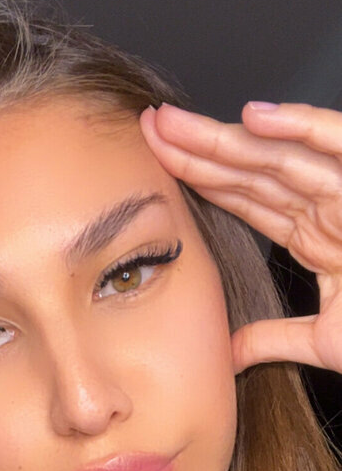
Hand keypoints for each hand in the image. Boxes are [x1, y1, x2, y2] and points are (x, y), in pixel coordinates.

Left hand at [139, 101, 341, 376]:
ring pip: (280, 156)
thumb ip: (273, 340)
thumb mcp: (323, 342)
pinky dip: (301, 128)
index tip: (156, 165)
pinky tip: (253, 116)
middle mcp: (330, 207)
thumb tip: (228, 354)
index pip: (248, 200)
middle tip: (148, 127)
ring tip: (173, 123)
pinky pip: (338, 146)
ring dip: (226, 138)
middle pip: (253, 170)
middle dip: (199, 148)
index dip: (202, 180)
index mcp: (317, 236)